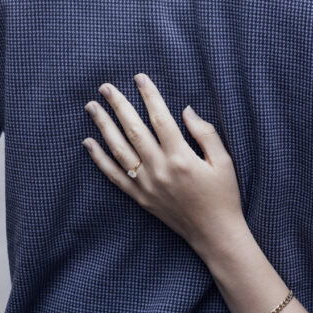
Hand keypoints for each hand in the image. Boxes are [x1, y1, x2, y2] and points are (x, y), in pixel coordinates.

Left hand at [83, 73, 247, 257]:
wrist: (214, 234)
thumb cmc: (223, 196)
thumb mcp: (223, 162)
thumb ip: (205, 134)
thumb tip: (185, 110)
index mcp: (181, 157)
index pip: (160, 118)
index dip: (149, 96)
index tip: (140, 78)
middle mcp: (160, 169)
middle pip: (133, 130)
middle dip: (118, 105)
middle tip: (105, 87)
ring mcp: (147, 185)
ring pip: (119, 150)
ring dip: (103, 126)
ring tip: (92, 107)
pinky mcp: (140, 198)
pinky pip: (114, 176)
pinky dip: (99, 159)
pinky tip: (89, 143)